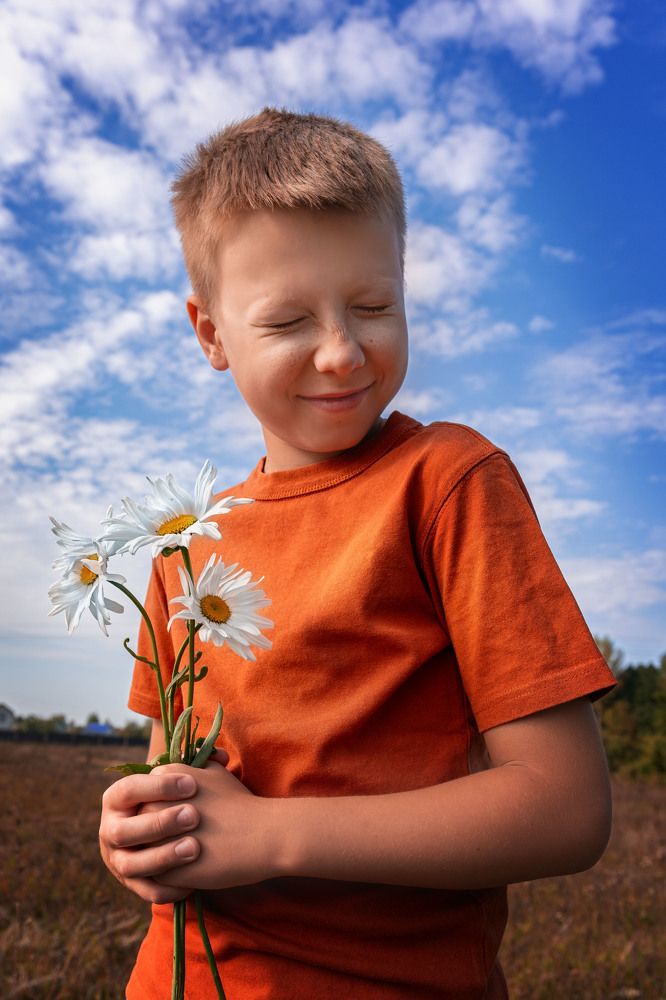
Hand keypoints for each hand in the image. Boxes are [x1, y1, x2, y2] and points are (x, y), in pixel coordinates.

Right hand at [98, 750, 227, 903]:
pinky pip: (148, 891)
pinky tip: (194, 879)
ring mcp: (118, 860)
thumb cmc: (178, 797)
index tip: (192, 784)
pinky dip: (170, 887)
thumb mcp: (181, 778)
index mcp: (116, 799)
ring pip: (131, 865)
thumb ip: (197, 764)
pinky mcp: (133, 884)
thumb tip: (222, 755)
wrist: (169, 829)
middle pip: (123, 830)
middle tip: (194, 816)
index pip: (129, 789)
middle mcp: (110, 830)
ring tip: (195, 847)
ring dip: (162, 857)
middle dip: (158, 823)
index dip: (158, 787)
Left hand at [154, 759, 279, 891]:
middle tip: (174, 838)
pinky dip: (167, 876)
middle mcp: (155, 805)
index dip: (159, 806)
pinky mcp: (168, 869)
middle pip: (140, 822)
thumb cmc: (240, 802)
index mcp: (165, 779)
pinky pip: (156, 876)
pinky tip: (186, 872)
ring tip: (179, 857)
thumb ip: (190, 768)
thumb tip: (178, 768)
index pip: (144, 794)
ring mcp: (158, 838)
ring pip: (144, 851)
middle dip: (153, 831)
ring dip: (156, 855)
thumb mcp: (214, 773)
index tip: (173, 814)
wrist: (263, 834)